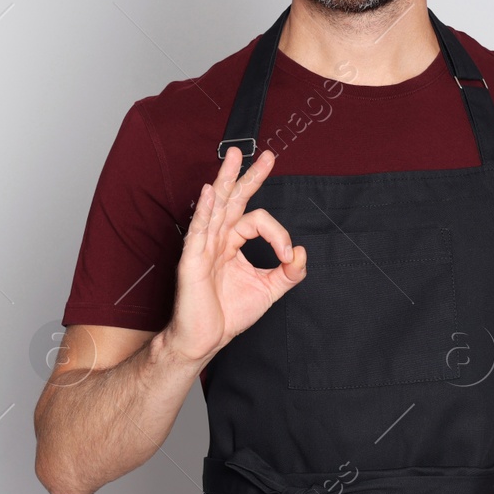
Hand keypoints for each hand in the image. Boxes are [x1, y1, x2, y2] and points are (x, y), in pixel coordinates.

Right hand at [163, 146, 306, 365]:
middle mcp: (217, 239)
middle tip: (267, 156)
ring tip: (234, 155)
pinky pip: (199, 230)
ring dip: (225, 179)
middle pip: (233, 199)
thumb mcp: (269, 290)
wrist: (204, 338)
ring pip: (216, 206)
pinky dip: (204, 210)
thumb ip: (289, 272)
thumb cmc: (228, 314)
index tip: (288, 256)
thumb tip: (302, 252)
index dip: (278, 234)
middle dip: (249, 176)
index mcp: (232, 242)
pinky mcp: (192, 260)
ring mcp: (203, 247)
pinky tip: (209, 192)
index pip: (257, 221)